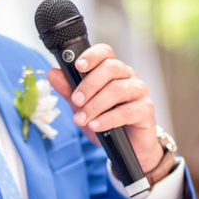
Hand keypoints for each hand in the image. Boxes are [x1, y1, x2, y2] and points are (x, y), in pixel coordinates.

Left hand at [46, 45, 163, 171]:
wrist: (128, 146)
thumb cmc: (106, 121)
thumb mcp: (82, 106)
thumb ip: (69, 90)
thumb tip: (52, 73)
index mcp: (112, 70)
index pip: (104, 52)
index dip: (91, 56)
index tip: (78, 66)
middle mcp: (127, 76)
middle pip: (110, 68)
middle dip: (89, 85)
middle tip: (76, 100)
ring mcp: (139, 91)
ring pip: (117, 89)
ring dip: (95, 105)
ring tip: (81, 119)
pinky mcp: (146, 109)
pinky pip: (126, 111)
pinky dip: (107, 119)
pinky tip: (95, 126)